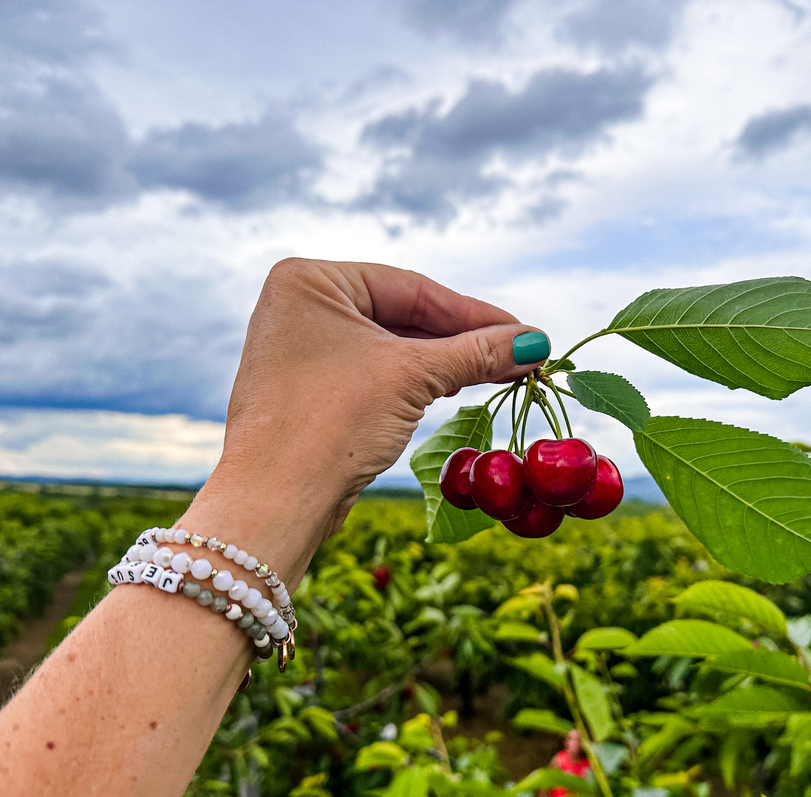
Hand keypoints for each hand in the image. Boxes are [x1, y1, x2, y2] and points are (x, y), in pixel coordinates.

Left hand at [184, 258, 548, 581]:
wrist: (276, 501)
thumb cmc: (333, 422)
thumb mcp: (413, 376)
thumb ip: (476, 352)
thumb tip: (535, 342)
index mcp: (310, 280)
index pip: (411, 288)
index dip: (476, 314)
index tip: (528, 333)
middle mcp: (300, 307)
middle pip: (403, 316)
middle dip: (464, 340)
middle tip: (523, 356)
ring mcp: (302, 351)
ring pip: (392, 349)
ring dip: (446, 363)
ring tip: (502, 374)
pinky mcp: (310, 391)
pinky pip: (375, 375)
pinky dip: (416, 383)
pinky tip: (456, 388)